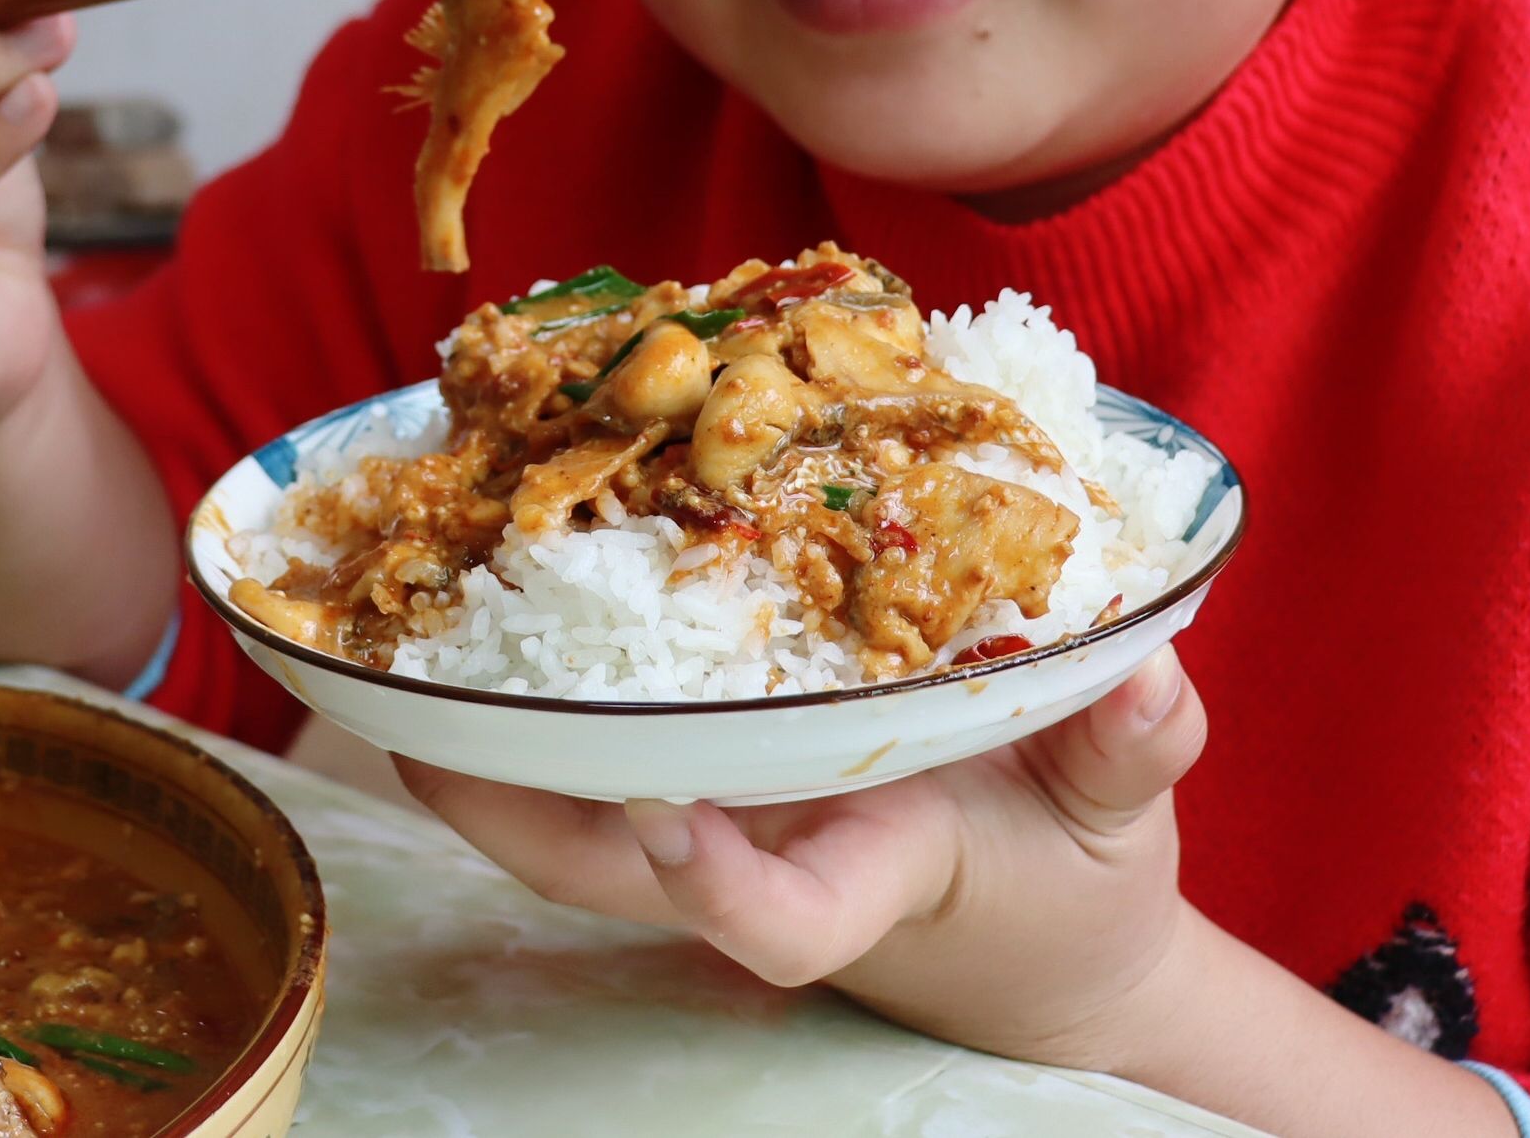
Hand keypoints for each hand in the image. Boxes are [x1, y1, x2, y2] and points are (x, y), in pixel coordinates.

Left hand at [399, 647, 1208, 1066]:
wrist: (1039, 937)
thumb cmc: (1071, 878)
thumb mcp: (1126, 822)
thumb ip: (1131, 748)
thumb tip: (1143, 671)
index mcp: (873, 865)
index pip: (781, 916)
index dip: (717, 886)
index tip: (668, 827)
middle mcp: (768, 842)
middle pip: (607, 864)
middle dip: (507, 803)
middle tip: (412, 715)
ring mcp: (728, 811)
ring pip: (572, 808)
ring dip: (482, 740)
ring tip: (386, 642)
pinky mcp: (712, 764)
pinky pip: (600, 739)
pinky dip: (533, 685)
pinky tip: (469, 593)